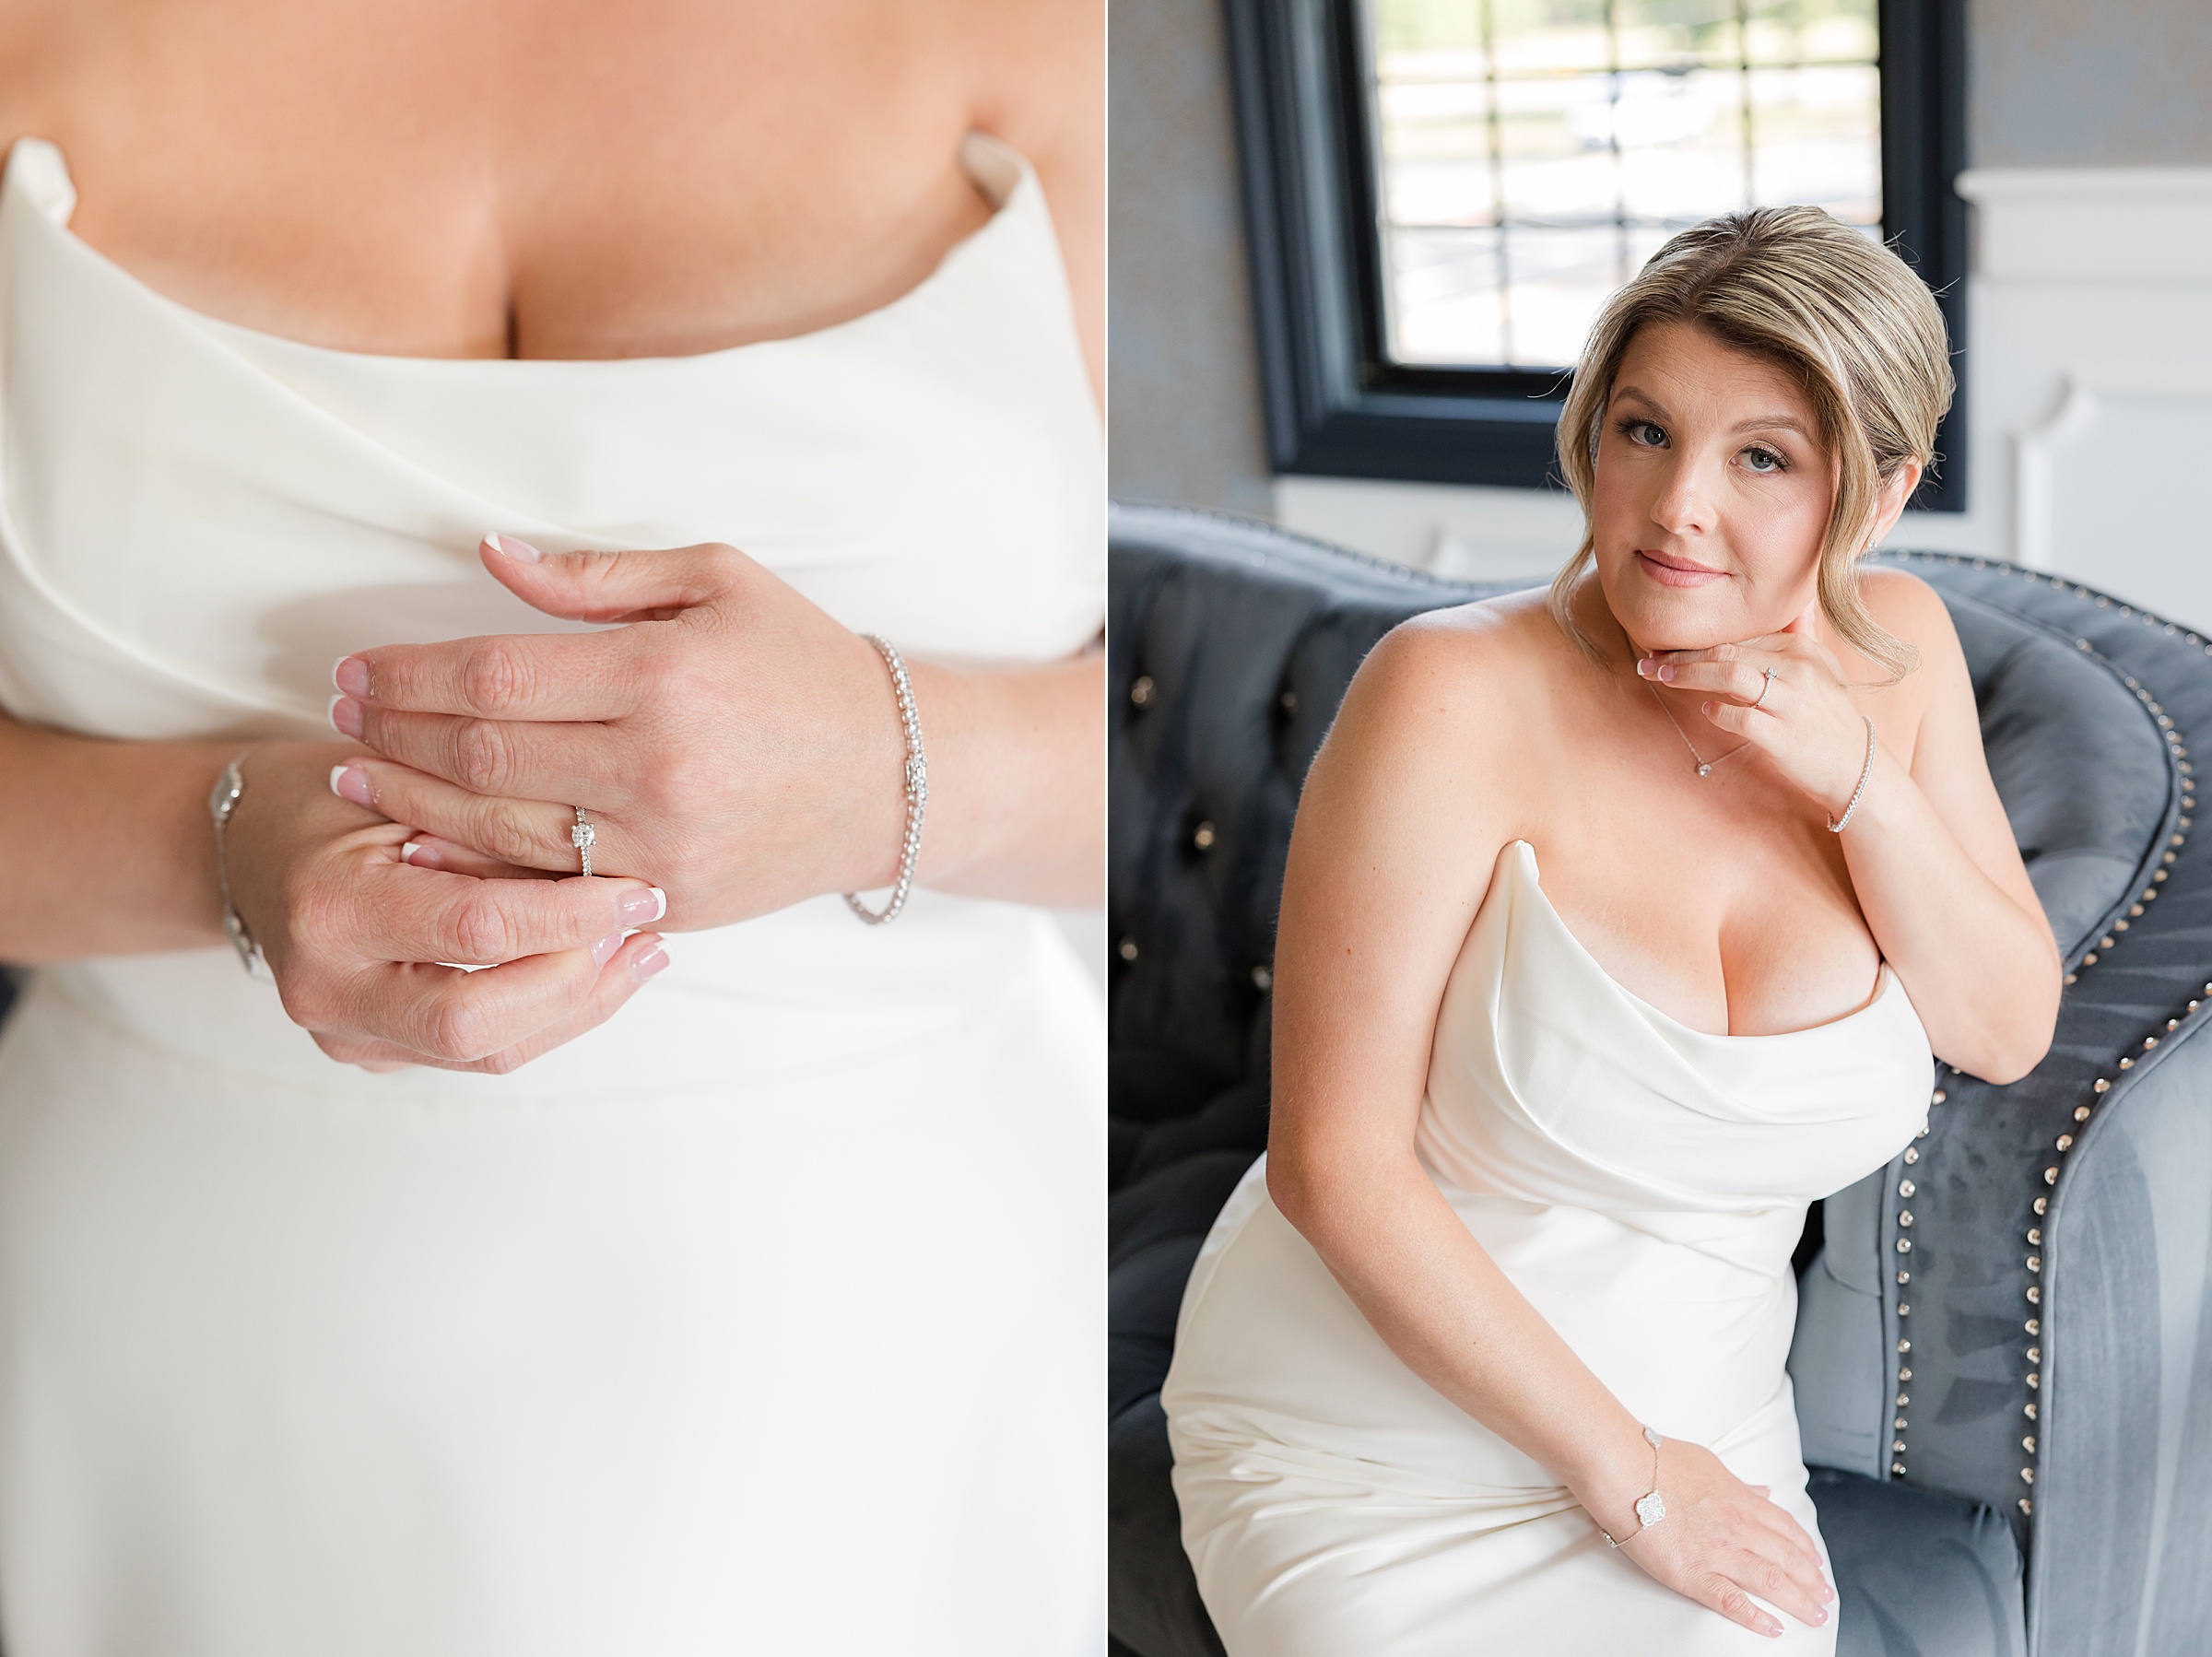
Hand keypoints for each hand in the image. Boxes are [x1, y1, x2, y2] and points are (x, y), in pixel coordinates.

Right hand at [220, 741, 670, 1072]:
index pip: (475, 929)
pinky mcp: (374, 1052)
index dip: (571, 914)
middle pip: (479, 1023)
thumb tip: (608, 859)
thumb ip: (488, 829)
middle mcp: (326, 987)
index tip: (638, 888)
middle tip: (643, 931)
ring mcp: (347, 1034)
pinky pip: (481, 1051)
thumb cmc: (329, 797)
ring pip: (490, 1051)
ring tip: (641, 952)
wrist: (249, 846)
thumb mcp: (402, 785)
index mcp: (328, 908)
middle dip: (578, 981)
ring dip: (580, 1004)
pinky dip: (549, 1013)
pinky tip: (600, 971)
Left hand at [325, 534, 910, 926]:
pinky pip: (550, 888)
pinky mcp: (673, 901)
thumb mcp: (718, 582)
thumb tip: (491, 556)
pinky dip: (475, 865)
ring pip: (500, 831)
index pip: (495, 675)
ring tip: (358, 778)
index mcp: (665, 675)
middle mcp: (660, 767)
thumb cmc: (803, 666)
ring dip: (411, 803)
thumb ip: (598, 576)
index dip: (407, 673)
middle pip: (481, 755)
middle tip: (340, 715)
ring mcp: (665, 846)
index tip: (355, 667)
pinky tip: (422, 843)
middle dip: (392, 734)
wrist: (898, 778)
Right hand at [1582, 1434, 1832, 1638]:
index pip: (1785, 1528)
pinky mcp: (1692, 1574)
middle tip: (1825, 1599)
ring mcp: (1716, 1552)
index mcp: (1739, 1499)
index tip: (1816, 1563)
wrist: (1622, 1469)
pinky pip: (1732, 1601)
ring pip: (1770, 1582)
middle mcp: (1736, 1527)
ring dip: (1799, 1602)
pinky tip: (1774, 1627)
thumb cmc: (1655, 1460)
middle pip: (1787, 1559)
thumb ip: (1738, 1483)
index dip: (1806, 1549)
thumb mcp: (1708, 1463)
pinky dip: (1756, 1617)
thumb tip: (1761, 1491)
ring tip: (1814, 1616)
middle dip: (1812, 1582)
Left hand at [1635, 605, 1875, 819]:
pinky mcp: (1786, 736)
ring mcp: (1793, 703)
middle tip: (1650, 663)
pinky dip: (1718, 713)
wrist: (1859, 768)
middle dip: (1682, 656)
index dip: (1697, 643)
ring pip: (1731, 675)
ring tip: (1664, 678)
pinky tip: (1707, 712)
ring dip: (1690, 674)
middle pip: (1727, 651)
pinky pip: (1742, 717)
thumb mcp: (1820, 671)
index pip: (1738, 637)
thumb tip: (1781, 610)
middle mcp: (1798, 669)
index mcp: (1801, 649)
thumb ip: (1795, 640)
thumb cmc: (1829, 720)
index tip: (1666, 649)